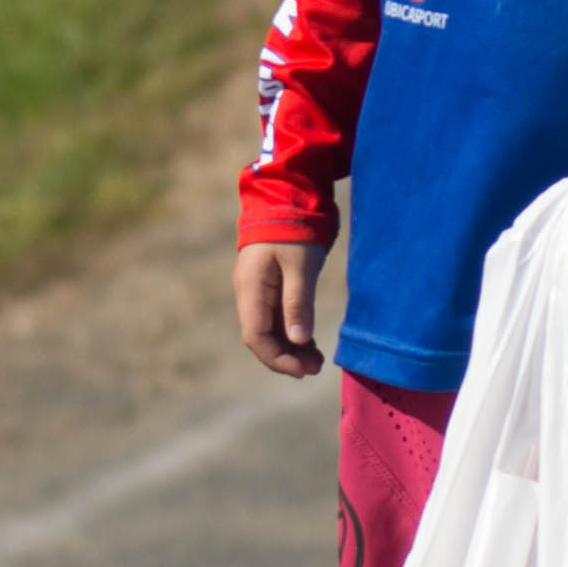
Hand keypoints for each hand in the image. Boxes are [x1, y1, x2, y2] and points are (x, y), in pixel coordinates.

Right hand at [235, 238, 327, 378]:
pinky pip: (278, 317)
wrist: (288, 196)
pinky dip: (293, 332)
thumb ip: (298, 302)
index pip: (256, 336)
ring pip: (270, 329)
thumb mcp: (300, 265)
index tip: (302, 370)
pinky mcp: (271, 286)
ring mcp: (258, 289)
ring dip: (291, 347)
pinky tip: (310, 344)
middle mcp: (250, 292)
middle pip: (261, 337)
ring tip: (317, 361)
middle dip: (286, 357)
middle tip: (315, 368)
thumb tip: (298, 340)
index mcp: (251, 288)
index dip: (277, 358)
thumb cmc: (295, 228)